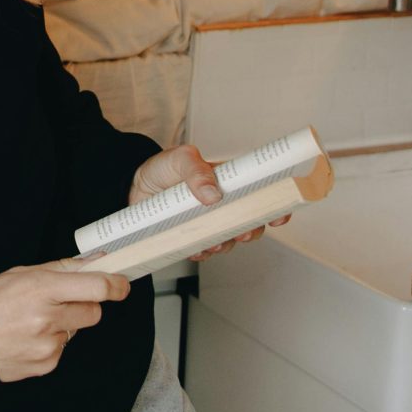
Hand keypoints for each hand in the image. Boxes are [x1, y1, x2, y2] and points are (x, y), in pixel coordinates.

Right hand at [0, 258, 131, 382]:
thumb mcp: (22, 274)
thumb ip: (62, 269)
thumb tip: (96, 263)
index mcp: (41, 288)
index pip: (96, 287)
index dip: (115, 286)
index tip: (121, 285)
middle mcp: (47, 318)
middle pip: (93, 311)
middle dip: (84, 305)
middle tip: (61, 302)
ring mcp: (47, 345)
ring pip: (76, 331)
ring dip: (63, 326)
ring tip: (32, 322)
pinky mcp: (46, 365)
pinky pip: (62, 350)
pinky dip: (51, 343)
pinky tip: (28, 338)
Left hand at [128, 143, 290, 261]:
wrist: (131, 188)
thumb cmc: (161, 169)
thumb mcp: (179, 159)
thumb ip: (196, 170)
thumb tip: (213, 192)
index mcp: (227, 181)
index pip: (260, 192)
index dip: (275, 204)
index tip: (280, 214)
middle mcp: (222, 204)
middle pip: (251, 222)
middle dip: (251, 231)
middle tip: (241, 232)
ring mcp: (208, 222)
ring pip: (229, 240)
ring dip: (225, 244)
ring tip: (211, 240)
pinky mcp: (192, 238)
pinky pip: (205, 252)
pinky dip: (203, 252)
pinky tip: (194, 247)